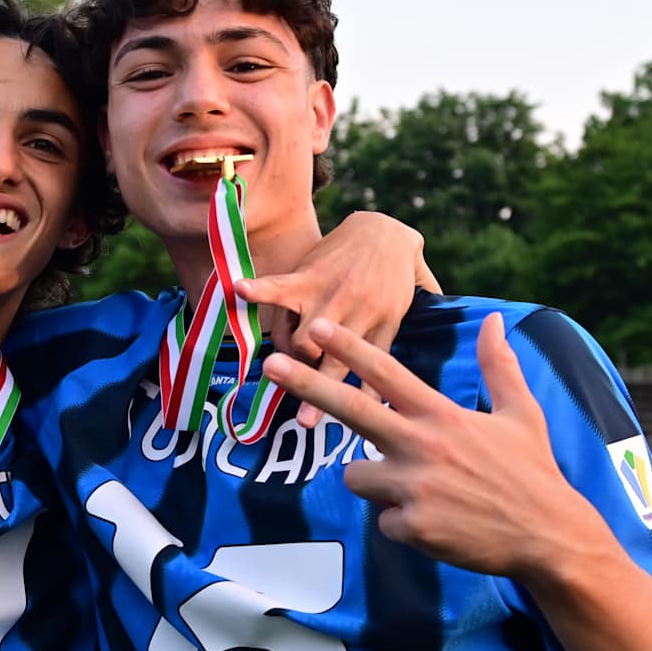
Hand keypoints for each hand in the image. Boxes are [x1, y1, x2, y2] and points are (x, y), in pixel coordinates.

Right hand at [236, 212, 439, 428]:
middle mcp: (356, 316)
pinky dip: (260, 289)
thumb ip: (397, 346)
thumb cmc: (393, 276)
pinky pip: (281, 286)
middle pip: (331, 363)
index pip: (367, 371)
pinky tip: (238, 290)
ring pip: (305, 339)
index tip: (346, 423)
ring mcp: (331, 295)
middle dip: (317, 391)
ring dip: (290, 355)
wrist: (384, 228)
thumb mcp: (405, 313)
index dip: (355, 400)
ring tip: (279, 366)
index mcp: (382, 328)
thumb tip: (413, 382)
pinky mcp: (310, 276)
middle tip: (304, 420)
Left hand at [263, 314, 606, 580]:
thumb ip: (499, 367)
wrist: (550, 537)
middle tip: (270, 364)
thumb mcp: (521, 414)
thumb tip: (496, 320)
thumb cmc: (532, 472)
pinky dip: (404, 524)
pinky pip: (383, 521)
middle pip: (352, 409)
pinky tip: (440, 524)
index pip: (388, 372)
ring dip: (376, 482)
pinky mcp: (413, 526)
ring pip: (356, 475)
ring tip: (423, 490)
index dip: (350, 346)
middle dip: (308, 383)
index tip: (317, 326)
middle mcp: (423, 445)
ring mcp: (415, 487)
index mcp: (443, 416)